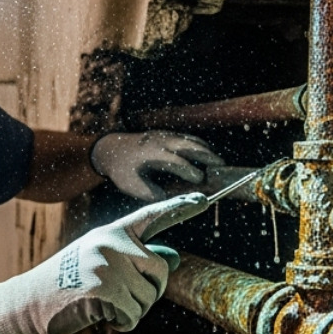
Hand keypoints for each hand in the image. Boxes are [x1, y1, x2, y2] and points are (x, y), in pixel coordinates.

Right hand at [0, 194, 208, 333]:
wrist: (27, 301)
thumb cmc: (67, 285)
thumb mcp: (101, 264)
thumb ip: (135, 260)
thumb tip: (174, 260)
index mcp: (112, 232)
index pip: (152, 216)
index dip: (180, 208)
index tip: (204, 200)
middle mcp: (112, 242)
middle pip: (160, 271)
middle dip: (149, 293)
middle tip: (121, 299)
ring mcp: (107, 264)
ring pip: (147, 298)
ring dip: (131, 311)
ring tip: (101, 304)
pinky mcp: (103, 289)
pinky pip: (133, 315)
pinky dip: (121, 323)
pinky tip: (98, 315)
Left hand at [90, 131, 224, 200]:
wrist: (111, 148)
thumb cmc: (122, 170)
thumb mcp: (131, 185)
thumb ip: (149, 193)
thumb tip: (168, 199)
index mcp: (152, 155)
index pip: (175, 161)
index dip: (189, 170)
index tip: (201, 179)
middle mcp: (160, 142)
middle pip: (188, 146)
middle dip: (206, 155)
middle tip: (221, 166)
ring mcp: (164, 135)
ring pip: (190, 139)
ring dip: (206, 149)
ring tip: (220, 161)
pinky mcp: (166, 134)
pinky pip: (187, 137)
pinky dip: (200, 144)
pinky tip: (208, 153)